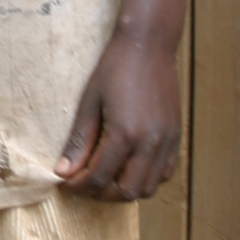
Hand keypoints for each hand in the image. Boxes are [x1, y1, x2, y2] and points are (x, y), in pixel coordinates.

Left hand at [55, 20, 181, 201]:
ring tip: (107, 176)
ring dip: (125, 189)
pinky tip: (130, 166)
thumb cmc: (115, 69)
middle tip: (85, 182)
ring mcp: (166, 141)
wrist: (148, 46)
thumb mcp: (89, 103)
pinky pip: (164, 173)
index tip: (66, 182)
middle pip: (126, 192)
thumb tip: (63, 171)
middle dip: (101, 193)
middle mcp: (149, 143)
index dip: (78, 186)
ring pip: (148, 188)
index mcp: (124, 134)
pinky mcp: (175, 136)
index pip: (98, 177)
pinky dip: (146, 178)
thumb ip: (79, 142)